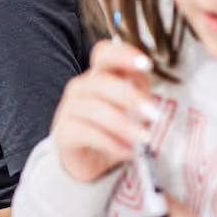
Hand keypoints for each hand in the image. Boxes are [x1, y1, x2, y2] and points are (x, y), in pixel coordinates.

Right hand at [50, 39, 155, 182]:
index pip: (104, 54)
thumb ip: (141, 93)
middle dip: (129, 96)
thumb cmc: (112, 131)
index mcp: (100, 76)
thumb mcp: (132, 109)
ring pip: (94, 108)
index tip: (146, 65)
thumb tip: (151, 91)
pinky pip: (86, 133)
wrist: (88, 162)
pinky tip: (126, 151)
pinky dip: (111, 143)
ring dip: (122, 124)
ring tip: (142, 138)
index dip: (123, 55)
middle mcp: (82, 88)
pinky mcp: (64, 133)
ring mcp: (69, 110)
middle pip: (101, 81)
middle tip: (152, 113)